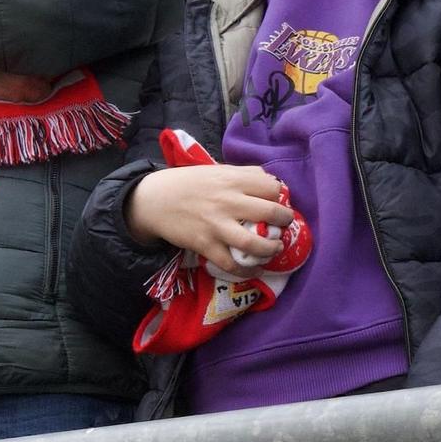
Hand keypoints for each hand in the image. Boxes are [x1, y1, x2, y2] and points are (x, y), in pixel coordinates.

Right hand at [125, 163, 292, 267]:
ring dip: (271, 249)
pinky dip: (247, 270)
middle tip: (285, 226)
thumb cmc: (188, 183)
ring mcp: (217, 225)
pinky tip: (255, 270)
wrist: (155, 200)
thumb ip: (243, 175)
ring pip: (254, 243)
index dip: (280, 196)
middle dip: (285, 221)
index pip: (271, 187)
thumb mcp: (216, 170)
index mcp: (232, 179)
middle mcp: (228, 201)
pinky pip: (231, 264)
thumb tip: (271, 182)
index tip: (280, 203)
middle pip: (270, 212)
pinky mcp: (205, 245)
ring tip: (276, 248)